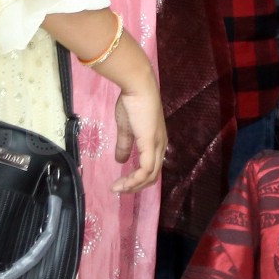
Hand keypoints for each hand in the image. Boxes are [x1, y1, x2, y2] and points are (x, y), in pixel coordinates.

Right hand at [112, 76, 166, 193]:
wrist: (138, 88)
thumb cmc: (132, 103)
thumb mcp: (126, 128)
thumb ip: (124, 145)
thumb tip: (121, 161)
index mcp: (156, 142)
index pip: (151, 168)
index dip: (138, 179)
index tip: (121, 183)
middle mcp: (161, 147)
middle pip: (152, 177)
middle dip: (135, 187)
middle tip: (119, 190)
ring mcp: (157, 146)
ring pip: (150, 176)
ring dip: (133, 186)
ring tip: (117, 189)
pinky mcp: (151, 145)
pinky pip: (146, 170)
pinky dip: (135, 180)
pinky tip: (123, 183)